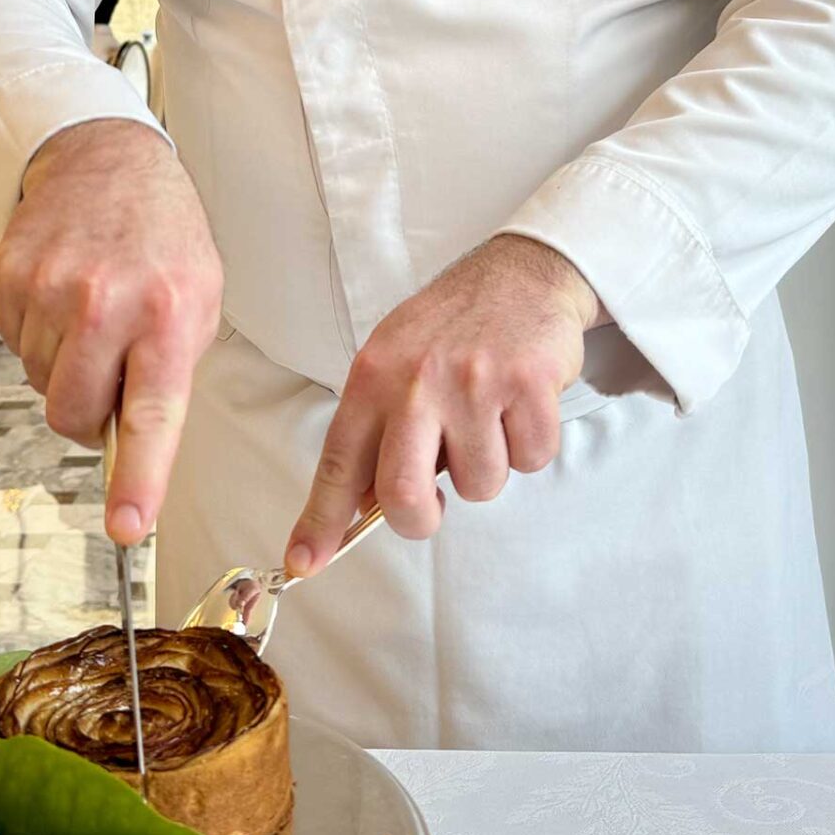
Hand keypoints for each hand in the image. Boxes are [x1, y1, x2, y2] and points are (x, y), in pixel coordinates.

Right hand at [0, 119, 222, 545]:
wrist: (107, 160)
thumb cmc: (163, 239)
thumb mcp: (199, 301)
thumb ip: (169, 376)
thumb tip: (130, 452)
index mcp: (168, 314)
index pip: (152, 415)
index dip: (138, 478)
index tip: (127, 526)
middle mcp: (105, 303)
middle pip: (71, 414)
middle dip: (87, 418)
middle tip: (109, 381)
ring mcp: (49, 289)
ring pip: (39, 384)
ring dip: (63, 369)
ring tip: (91, 317)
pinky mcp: (8, 276)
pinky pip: (13, 347)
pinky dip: (37, 338)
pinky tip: (62, 298)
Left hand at [286, 234, 599, 575]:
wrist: (521, 273)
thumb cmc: (451, 328)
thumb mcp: (394, 362)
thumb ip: (377, 429)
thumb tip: (362, 505)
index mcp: (372, 378)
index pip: (338, 462)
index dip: (320, 520)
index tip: (302, 561)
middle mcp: (416, 382)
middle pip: (404, 496)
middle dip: (421, 517)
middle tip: (434, 499)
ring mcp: (473, 384)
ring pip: (479, 485)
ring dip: (488, 465)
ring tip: (487, 417)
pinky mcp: (527, 385)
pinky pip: (531, 459)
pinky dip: (530, 444)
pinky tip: (520, 404)